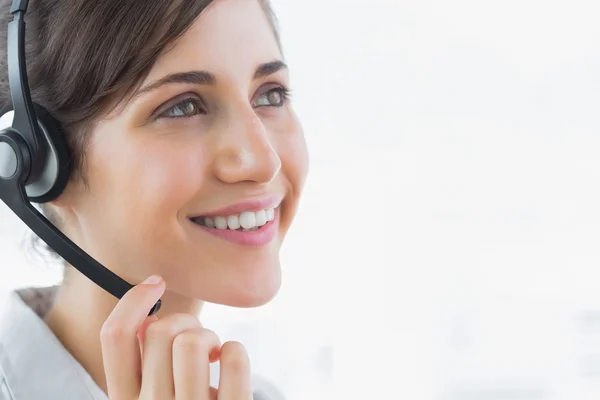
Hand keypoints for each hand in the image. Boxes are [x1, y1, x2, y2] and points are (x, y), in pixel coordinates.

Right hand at [100, 275, 252, 398]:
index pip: (115, 336)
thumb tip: (151, 316)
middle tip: (198, 339)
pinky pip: (234, 358)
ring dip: (209, 336)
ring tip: (212, 355)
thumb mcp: (150, 398)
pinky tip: (231, 361)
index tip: (156, 283)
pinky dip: (236, 350)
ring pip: (192, 340)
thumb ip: (144, 364)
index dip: (134, 299)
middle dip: (186, 320)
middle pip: (161, 330)